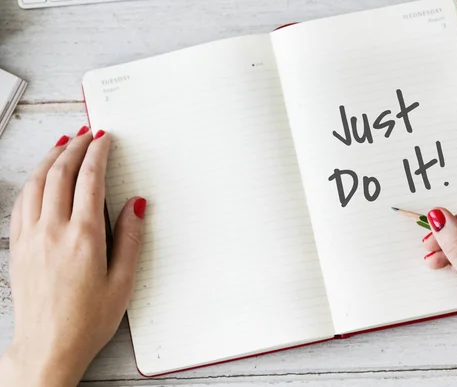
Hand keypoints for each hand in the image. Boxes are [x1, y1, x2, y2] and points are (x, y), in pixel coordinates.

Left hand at [0, 127, 145, 386]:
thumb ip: (131, 238)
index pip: (89, 180)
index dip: (98, 153)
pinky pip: (22, 201)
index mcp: (84, 237)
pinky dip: (33, 180)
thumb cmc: (87, 320)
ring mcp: (31, 237)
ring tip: (63, 143)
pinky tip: (39, 176)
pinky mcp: (19, 247)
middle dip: (75, 147)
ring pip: (37, 182)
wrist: (47, 347)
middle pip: (60, 173)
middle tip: (86, 133)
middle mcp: (53, 231)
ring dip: (51, 158)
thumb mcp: (123, 282)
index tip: (104, 138)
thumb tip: (135, 204)